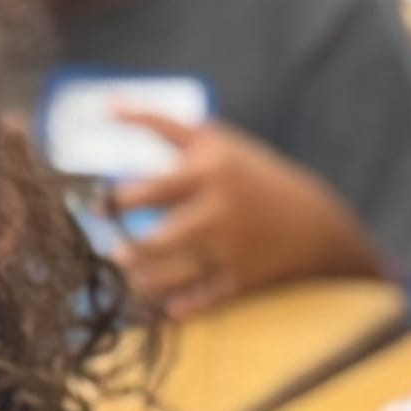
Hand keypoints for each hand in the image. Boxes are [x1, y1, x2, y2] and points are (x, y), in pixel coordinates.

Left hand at [112, 113, 384, 313]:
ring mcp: (230, 249)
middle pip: (156, 241)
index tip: (100, 208)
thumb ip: (160, 123)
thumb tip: (108, 104)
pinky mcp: (241, 280)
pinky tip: (164, 304)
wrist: (311, 221)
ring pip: (171, 276)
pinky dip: (180, 306)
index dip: (114, 202)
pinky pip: (202, 300)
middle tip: (112, 251)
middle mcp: (219, 211)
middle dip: (126, 250)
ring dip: (141, 281)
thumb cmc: (250, 173)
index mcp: (209, 172)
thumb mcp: (213, 139)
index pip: (148, 190)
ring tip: (129, 274)